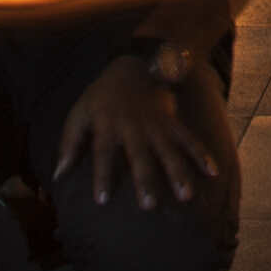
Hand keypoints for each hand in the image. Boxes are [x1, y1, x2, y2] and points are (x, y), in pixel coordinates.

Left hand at [55, 55, 213, 208]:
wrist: (132, 65)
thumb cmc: (101, 97)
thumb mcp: (79, 112)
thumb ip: (69, 142)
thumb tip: (58, 175)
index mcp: (108, 125)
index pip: (103, 153)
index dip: (102, 176)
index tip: (102, 201)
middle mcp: (134, 127)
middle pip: (140, 156)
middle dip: (145, 180)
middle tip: (148, 205)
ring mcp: (156, 125)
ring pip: (169, 151)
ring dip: (178, 173)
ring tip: (185, 196)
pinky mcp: (172, 122)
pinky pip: (189, 139)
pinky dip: (202, 154)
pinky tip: (212, 172)